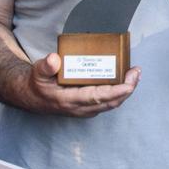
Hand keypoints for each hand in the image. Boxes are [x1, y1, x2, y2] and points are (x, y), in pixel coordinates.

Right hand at [23, 52, 140, 116]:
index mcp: (69, 100)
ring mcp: (85, 109)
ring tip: (134, 74)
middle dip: (127, 89)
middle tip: (136, 72)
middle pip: (110, 102)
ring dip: (125, 90)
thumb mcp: (37, 72)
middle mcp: (80, 108)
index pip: (98, 97)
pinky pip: (107, 102)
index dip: (117, 91)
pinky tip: (124, 79)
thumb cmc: (38, 84)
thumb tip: (54, 59)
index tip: (130, 81)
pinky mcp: (88, 107)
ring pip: (111, 103)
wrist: (32, 98)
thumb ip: (45, 66)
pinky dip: (118, 92)